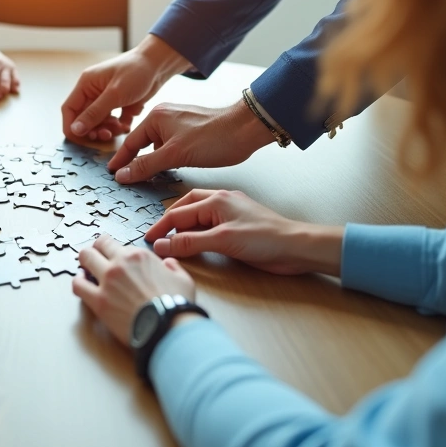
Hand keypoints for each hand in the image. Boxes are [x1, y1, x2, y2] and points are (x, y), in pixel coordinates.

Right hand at [61, 35, 190, 140]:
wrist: (159, 64)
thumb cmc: (136, 71)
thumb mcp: (114, 94)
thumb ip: (94, 113)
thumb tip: (75, 129)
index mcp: (86, 85)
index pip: (70, 109)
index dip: (72, 126)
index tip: (81, 139)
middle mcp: (94, 92)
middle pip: (84, 118)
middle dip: (93, 130)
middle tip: (105, 136)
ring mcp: (107, 98)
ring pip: (99, 122)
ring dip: (106, 129)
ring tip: (119, 129)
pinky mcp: (121, 104)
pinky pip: (114, 121)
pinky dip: (119, 127)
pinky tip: (126, 126)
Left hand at [73, 236, 196, 345]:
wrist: (168, 327)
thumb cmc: (175, 305)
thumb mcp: (183, 279)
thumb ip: (173, 267)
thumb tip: (168, 264)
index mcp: (138, 256)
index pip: (113, 243)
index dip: (108, 247)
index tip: (108, 254)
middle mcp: (120, 264)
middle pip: (95, 246)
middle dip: (94, 251)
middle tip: (94, 259)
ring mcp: (107, 281)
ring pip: (84, 259)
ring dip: (84, 264)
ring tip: (85, 271)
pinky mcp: (99, 301)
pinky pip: (78, 285)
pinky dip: (78, 283)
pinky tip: (82, 286)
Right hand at [107, 100, 273, 183]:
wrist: (245, 129)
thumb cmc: (213, 138)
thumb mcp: (174, 155)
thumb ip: (146, 165)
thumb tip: (122, 174)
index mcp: (155, 117)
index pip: (131, 142)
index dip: (121, 159)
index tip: (111, 171)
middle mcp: (164, 115)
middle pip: (143, 143)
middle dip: (137, 160)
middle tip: (127, 177)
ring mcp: (178, 121)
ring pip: (158, 145)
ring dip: (154, 160)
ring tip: (147, 176)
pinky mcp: (190, 128)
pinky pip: (170, 145)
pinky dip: (167, 157)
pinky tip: (170, 168)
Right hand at [146, 189, 342, 275]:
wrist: (296, 247)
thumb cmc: (266, 239)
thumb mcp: (222, 241)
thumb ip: (190, 242)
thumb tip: (163, 245)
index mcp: (215, 199)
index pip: (178, 213)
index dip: (161, 228)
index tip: (148, 241)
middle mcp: (221, 201)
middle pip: (185, 208)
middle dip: (169, 222)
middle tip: (156, 238)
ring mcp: (230, 211)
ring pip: (197, 215)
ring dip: (183, 226)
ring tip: (170, 239)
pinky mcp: (238, 223)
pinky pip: (209, 223)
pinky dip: (197, 231)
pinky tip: (195, 240)